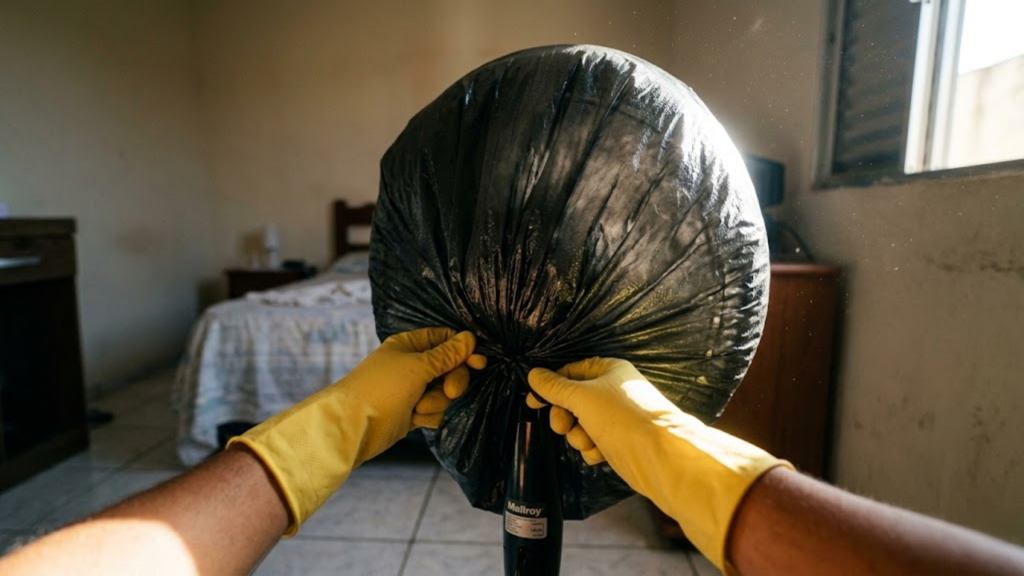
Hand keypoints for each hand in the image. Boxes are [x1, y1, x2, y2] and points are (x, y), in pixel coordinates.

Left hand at [230, 327, 484, 534]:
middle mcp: (411, 365)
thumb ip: (447, 355)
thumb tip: (470, 338)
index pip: (445, 340)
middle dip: (452, 381)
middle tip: (450, 392)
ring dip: (437, 402)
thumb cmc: (382, 388)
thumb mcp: (417, 367)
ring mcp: (411, 390)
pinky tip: (416, 420)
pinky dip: (429, 416)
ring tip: (419, 409)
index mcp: (409, 345)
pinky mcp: (411, 413)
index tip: (479, 364)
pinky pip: (434, 411)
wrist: (353, 427)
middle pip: (450, 368)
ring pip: (444, 393)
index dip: (464, 351)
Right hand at [528, 357, 788, 572]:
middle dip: (565, 415)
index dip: (551, 386)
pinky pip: (594, 442)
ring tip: (588, 441)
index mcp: (610, 370)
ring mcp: (618, 418)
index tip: (533, 402)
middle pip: (574, 400)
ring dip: (579, 434)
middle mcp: (614, 391)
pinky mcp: (620, 442)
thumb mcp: (583, 397)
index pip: (571, 371)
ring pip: (582, 424)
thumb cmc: (621, 417)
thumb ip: (555, 387)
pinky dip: (592, 448)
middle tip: (562, 426)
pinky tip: (599, 453)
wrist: (660, 456)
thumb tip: (533, 374)